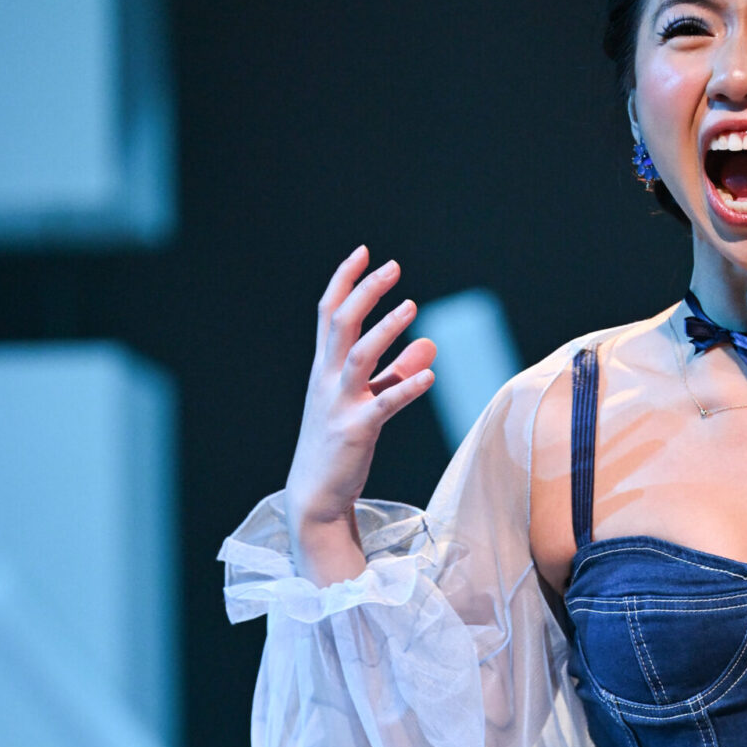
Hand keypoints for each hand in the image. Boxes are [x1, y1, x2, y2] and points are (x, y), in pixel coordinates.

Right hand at [284, 246, 435, 580]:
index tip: (365, 252)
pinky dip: (407, 386)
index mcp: (324, 368)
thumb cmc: (339, 445)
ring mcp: (339, 404)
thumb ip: (397, 371)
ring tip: (412, 306)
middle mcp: (326, 380)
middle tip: (393, 266)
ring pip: (357, 356)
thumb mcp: (368, 401)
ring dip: (384, 329)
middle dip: (365, 291)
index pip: (329, 313)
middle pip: (340, 323)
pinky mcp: (356, 431)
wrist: (316, 495)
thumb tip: (429, 344)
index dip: (345, 280)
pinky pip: (384, 404)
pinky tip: (430, 375)